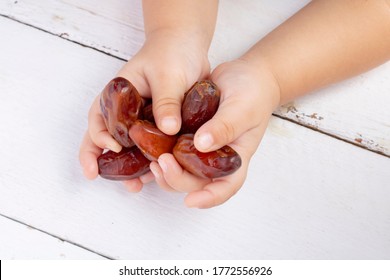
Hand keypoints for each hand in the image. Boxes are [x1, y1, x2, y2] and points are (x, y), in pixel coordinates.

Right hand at [79, 29, 210, 190]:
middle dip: (100, 158)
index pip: (99, 116)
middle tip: (97, 177)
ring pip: (129, 147)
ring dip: (128, 166)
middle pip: (106, 136)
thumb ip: (167, 101)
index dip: (99, 135)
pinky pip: (152, 147)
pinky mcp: (160, 126)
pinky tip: (156, 174)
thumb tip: (168, 129)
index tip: (113, 148)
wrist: (188, 46)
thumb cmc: (172, 53)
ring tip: (133, 187)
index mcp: (119, 93)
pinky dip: (151, 161)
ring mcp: (142, 119)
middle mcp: (127, 109)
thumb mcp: (168, 75)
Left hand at [150, 59, 279, 207]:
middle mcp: (217, 157)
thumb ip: (225, 126)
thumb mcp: (243, 107)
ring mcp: (202, 148)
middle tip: (162, 162)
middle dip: (178, 178)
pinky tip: (147, 147)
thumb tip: (201, 145)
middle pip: (197, 182)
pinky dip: (160, 153)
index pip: (227, 185)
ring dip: (166, 171)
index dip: (210, 197)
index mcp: (235, 156)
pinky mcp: (188, 136)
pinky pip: (174, 151)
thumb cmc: (253, 92)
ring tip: (152, 158)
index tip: (191, 200)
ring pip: (182, 171)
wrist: (245, 75)